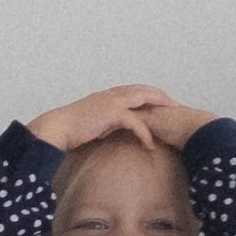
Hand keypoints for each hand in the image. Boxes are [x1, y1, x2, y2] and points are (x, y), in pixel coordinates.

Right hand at [27, 85, 212, 154]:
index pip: (137, 90)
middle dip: (163, 98)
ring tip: (173, 119)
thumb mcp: (92, 122)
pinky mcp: (110, 113)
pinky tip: (150, 144)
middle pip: (146, 90)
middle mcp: (113, 95)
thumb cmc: (71, 129)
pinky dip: (144, 133)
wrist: (57, 128)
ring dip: (161, 108)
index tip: (166, 104)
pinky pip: (135, 122)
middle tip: (178, 107)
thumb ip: (105, 123)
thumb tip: (111, 132)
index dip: (153, 95)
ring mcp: (112, 101)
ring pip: (144, 99)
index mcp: (109, 96)